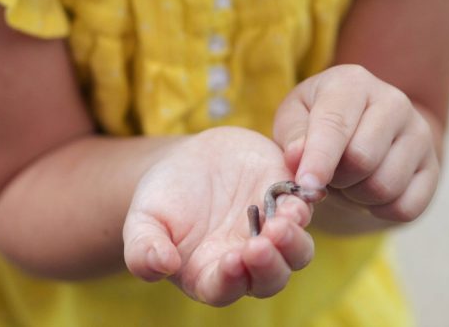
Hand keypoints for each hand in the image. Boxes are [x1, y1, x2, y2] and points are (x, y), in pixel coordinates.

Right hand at [122, 127, 315, 305]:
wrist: (187, 159)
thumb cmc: (162, 200)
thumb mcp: (142, 222)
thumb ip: (144, 251)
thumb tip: (161, 266)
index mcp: (211, 274)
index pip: (225, 288)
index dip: (230, 279)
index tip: (232, 260)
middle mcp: (248, 259)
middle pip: (271, 277)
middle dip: (270, 264)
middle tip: (263, 242)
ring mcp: (271, 229)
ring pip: (297, 249)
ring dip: (294, 239)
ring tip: (284, 218)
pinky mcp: (286, 198)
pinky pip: (304, 204)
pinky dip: (306, 200)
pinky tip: (300, 190)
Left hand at [273, 65, 439, 225]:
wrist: (359, 131)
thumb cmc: (317, 121)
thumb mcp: (294, 118)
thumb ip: (292, 136)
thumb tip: (298, 157)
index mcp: (353, 83)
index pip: (336, 125)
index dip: (319, 159)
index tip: (306, 186)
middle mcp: (394, 102)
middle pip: (363, 159)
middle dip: (336, 179)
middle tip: (329, 174)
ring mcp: (419, 133)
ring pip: (384, 187)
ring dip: (357, 196)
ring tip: (349, 180)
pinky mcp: (433, 166)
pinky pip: (406, 207)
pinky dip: (381, 211)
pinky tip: (371, 193)